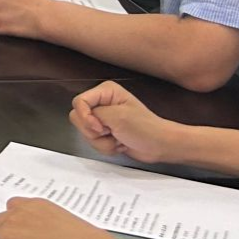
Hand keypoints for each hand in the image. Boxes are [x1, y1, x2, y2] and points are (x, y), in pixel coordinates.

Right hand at [69, 83, 183, 164]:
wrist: (159, 145)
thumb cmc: (145, 128)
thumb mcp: (118, 117)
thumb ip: (93, 114)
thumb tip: (83, 120)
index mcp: (105, 91)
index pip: (79, 102)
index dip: (85, 117)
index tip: (100, 127)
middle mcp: (102, 103)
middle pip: (78, 118)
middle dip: (94, 131)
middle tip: (111, 131)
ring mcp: (103, 119)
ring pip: (85, 132)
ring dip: (102, 141)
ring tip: (118, 138)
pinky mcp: (105, 133)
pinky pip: (93, 142)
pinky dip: (105, 147)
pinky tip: (119, 143)